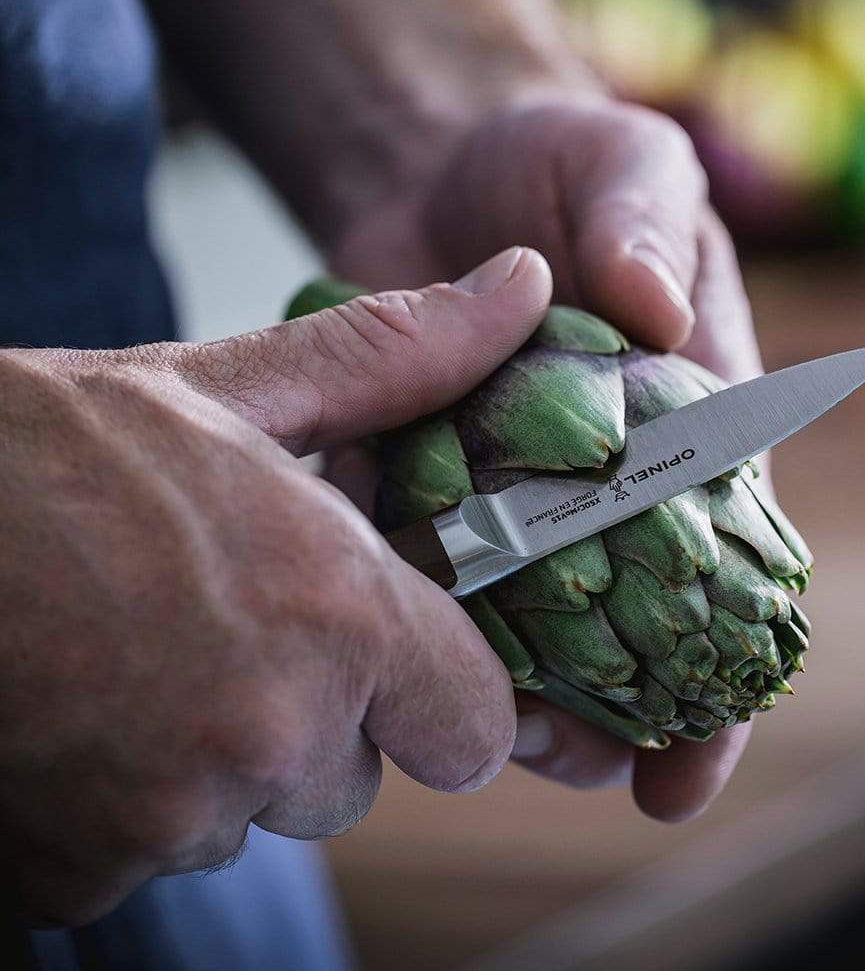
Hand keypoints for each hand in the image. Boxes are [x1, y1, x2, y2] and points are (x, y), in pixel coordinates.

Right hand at [0, 249, 550, 924]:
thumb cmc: (42, 451)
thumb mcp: (231, 389)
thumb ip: (397, 356)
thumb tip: (524, 283)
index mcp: (337, 614)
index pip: (476, 729)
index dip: (442, 693)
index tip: (393, 654)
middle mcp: (271, 733)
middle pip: (355, 774)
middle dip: (315, 717)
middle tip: (231, 626)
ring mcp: (170, 819)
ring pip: (254, 812)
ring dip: (217, 756)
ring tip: (145, 656)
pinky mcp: (79, 873)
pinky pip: (152, 854)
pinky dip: (129, 802)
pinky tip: (86, 712)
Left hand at [330, 95, 762, 820]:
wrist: (442, 166)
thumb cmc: (563, 170)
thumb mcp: (629, 170)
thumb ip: (650, 227)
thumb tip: (659, 314)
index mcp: (679, 437)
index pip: (718, 582)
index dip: (715, 693)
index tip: (684, 780)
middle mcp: (592, 488)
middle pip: (612, 640)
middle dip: (598, 722)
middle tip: (566, 758)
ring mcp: (498, 494)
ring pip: (507, 626)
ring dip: (495, 687)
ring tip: (474, 720)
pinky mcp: (411, 477)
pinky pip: (408, 560)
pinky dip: (403, 604)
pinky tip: (387, 634)